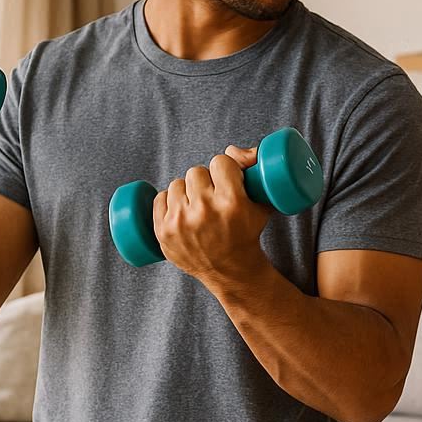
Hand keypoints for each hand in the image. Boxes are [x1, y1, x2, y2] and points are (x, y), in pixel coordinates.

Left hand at [152, 145, 271, 282]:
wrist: (230, 271)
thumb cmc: (247, 233)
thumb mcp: (261, 203)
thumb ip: (254, 169)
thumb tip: (237, 150)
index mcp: (231, 202)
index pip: (220, 162)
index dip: (225, 170)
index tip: (227, 181)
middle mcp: (205, 210)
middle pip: (197, 171)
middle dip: (205, 181)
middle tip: (212, 195)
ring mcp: (181, 221)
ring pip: (178, 184)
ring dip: (187, 191)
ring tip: (197, 206)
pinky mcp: (164, 231)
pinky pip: (160, 198)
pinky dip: (169, 202)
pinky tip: (181, 211)